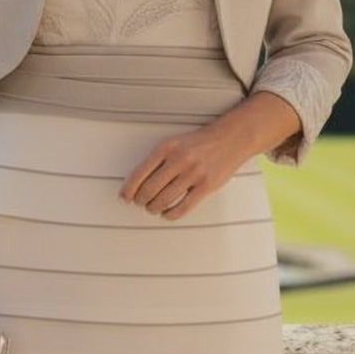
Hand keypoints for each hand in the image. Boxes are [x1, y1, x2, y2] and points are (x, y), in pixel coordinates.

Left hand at [119, 119, 251, 220]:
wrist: (230, 138)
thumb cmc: (200, 142)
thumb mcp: (174, 143)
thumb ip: (157, 160)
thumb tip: (136, 184)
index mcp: (166, 147)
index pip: (139, 174)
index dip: (128, 189)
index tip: (124, 197)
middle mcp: (178, 159)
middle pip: (148, 190)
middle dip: (140, 200)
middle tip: (140, 202)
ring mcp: (193, 174)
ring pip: (163, 201)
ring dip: (153, 208)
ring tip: (153, 207)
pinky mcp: (206, 186)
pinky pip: (182, 208)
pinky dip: (170, 214)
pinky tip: (167, 213)